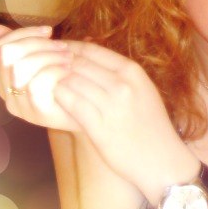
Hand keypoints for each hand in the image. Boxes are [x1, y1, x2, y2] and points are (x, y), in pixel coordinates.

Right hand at [0, 24, 78, 130]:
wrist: (90, 114)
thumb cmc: (68, 84)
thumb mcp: (45, 61)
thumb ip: (24, 45)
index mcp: (4, 78)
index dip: (23, 33)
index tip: (49, 31)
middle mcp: (6, 93)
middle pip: (7, 53)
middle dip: (38, 43)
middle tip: (63, 47)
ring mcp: (20, 105)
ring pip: (20, 66)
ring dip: (49, 55)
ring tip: (69, 57)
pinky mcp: (37, 112)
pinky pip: (36, 83)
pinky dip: (54, 70)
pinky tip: (69, 69)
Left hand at [51, 41, 186, 188]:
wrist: (161, 159)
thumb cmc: (150, 125)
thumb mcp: (142, 90)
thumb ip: (119, 72)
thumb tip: (88, 51)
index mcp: (133, 72)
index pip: (91, 50)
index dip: (69, 49)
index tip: (57, 53)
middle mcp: (122, 85)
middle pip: (78, 64)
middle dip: (58, 64)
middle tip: (46, 69)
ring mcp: (111, 105)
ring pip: (71, 81)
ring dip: (56, 82)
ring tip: (48, 85)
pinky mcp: (99, 126)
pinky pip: (71, 103)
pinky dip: (59, 98)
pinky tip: (56, 101)